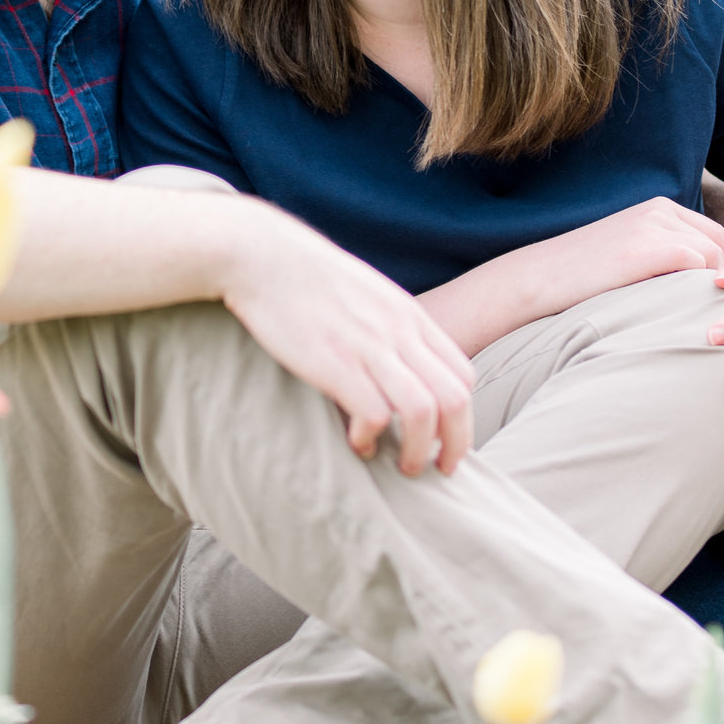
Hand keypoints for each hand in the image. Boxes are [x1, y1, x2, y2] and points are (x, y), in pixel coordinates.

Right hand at [222, 235, 474, 475]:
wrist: (260, 255)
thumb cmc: (305, 277)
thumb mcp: (365, 292)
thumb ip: (388, 324)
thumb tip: (399, 362)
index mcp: (407, 314)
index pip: (462, 372)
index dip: (463, 414)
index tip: (448, 438)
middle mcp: (397, 331)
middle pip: (455, 399)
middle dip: (456, 443)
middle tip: (442, 468)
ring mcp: (368, 347)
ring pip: (423, 412)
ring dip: (418, 450)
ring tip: (404, 467)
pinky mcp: (334, 363)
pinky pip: (374, 415)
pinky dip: (371, 438)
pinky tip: (357, 443)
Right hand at [488, 197, 723, 318]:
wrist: (541, 278)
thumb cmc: (584, 277)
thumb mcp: (630, 253)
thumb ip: (664, 254)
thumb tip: (707, 282)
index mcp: (658, 208)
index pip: (715, 236)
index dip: (723, 269)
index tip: (716, 300)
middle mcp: (660, 209)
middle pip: (722, 245)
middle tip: (717, 312)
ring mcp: (654, 226)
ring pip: (715, 257)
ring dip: (716, 288)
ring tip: (707, 317)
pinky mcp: (649, 247)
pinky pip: (700, 266)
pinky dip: (702, 290)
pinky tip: (691, 313)